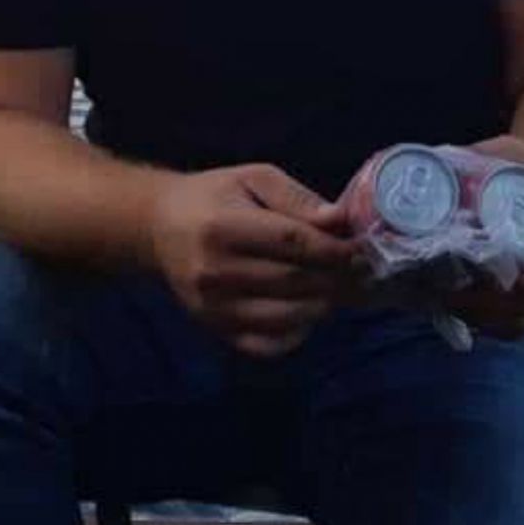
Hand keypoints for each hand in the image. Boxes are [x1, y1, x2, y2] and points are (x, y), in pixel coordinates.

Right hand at [148, 164, 361, 357]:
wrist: (159, 228)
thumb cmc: (213, 197)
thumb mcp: (252, 179)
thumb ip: (297, 198)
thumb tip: (339, 221)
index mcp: (223, 227)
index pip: (293, 242)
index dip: (335, 248)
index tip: (362, 248)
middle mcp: (215, 272)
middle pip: (294, 282)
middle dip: (337, 278)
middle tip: (363, 272)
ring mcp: (214, 307)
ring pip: (287, 317)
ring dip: (324, 306)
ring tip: (341, 290)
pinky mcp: (215, 329)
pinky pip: (267, 345)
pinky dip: (296, 334)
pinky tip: (306, 313)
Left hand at [444, 135, 523, 339]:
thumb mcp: (508, 151)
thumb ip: (478, 155)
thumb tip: (432, 167)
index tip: (497, 282)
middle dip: (496, 307)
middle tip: (451, 295)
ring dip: (490, 321)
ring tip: (449, 306)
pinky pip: (522, 327)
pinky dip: (494, 328)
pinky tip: (462, 317)